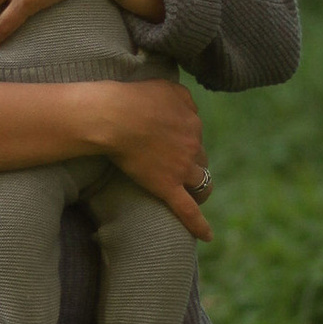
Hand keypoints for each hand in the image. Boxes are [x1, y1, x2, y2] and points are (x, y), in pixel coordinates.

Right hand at [95, 84, 211, 242]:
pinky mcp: (168, 187)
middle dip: (193, 162)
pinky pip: (188, 211)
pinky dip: (199, 225)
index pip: (194, 133)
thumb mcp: (167, 86)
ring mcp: (182, 168)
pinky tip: (207, 237)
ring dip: (200, 187)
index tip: (172, 141)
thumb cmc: (133, 97)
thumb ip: (184, 97)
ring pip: (201, 182)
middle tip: (178, 167)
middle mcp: (192, 145)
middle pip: (200, 158)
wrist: (115, 116)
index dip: (184, 138)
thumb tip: (191, 108)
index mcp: (192, 121)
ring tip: (195, 195)